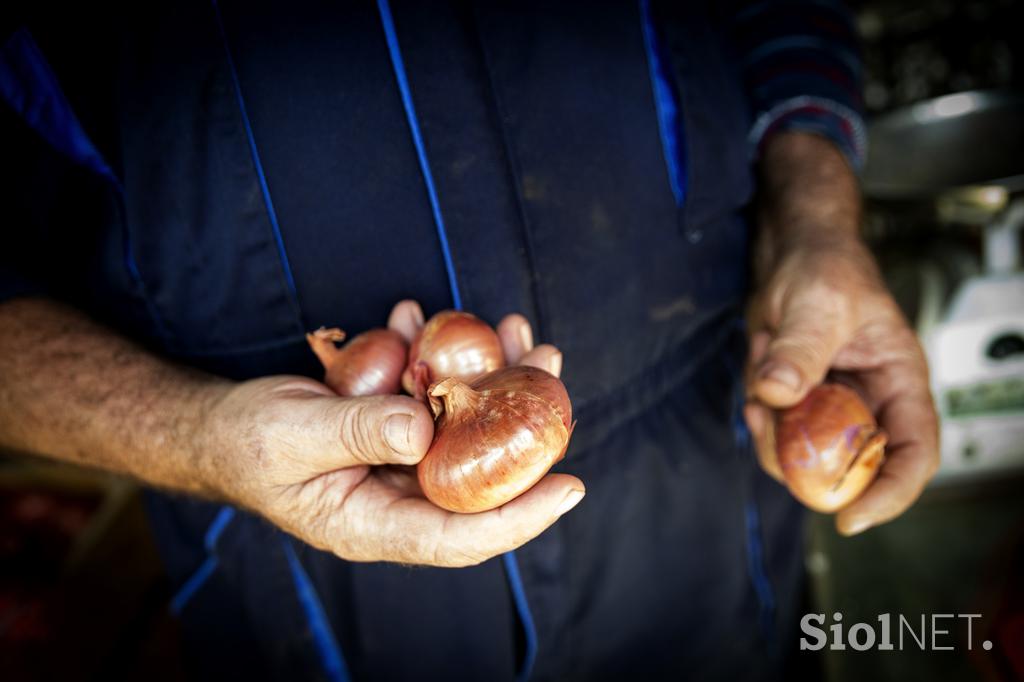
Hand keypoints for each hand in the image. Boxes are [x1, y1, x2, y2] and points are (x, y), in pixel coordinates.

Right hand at [200, 300, 582, 566]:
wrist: (218, 425)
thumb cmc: (246, 442)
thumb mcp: (293, 437)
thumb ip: (356, 433)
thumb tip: (424, 430)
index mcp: (375, 525)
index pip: (462, 536)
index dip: (520, 515)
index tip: (570, 487)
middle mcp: (399, 498)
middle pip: (479, 473)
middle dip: (520, 420)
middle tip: (547, 361)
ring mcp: (400, 460)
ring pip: (464, 426)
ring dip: (489, 374)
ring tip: (510, 326)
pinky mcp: (395, 425)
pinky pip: (429, 393)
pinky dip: (434, 354)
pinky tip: (420, 317)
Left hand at [744, 239, 938, 534]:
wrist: (791, 255)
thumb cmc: (826, 270)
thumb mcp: (819, 304)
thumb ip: (800, 348)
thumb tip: (777, 392)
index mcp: (899, 384)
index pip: (913, 454)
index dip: (890, 494)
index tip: (851, 517)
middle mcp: (868, 404)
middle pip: (850, 467)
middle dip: (805, 459)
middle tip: (768, 424)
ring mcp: (829, 408)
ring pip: (803, 455)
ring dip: (771, 426)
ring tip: (766, 360)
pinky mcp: (794, 406)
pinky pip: (774, 432)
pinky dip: (757, 412)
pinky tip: (757, 367)